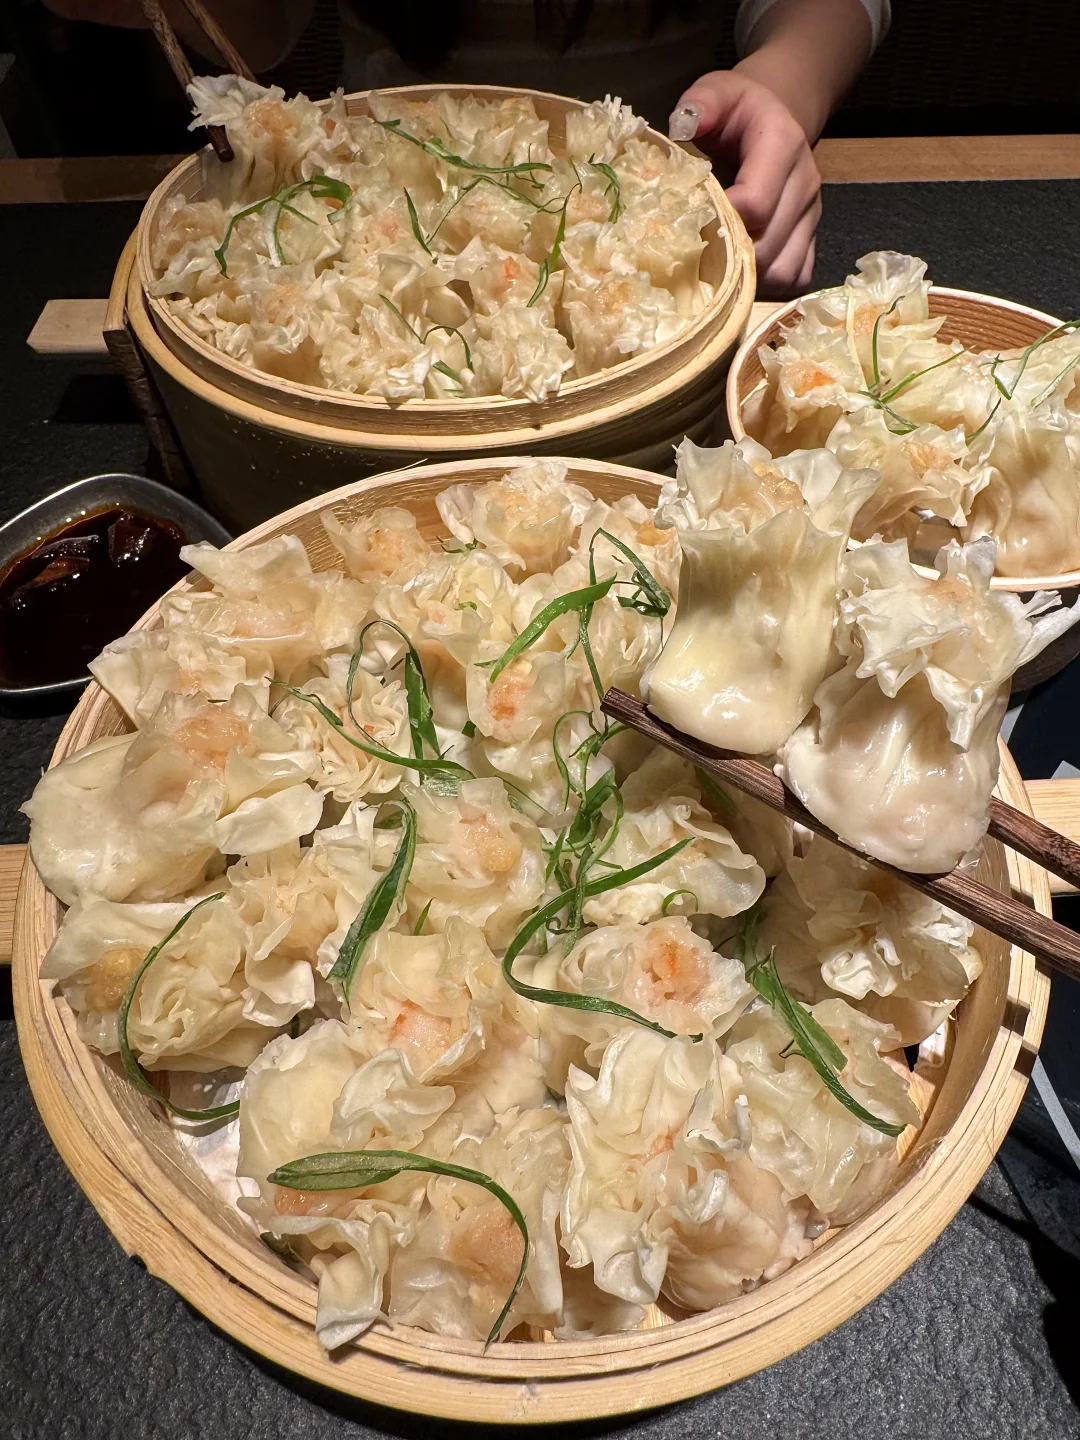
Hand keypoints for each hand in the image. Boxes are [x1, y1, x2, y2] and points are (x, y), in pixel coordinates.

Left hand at [671, 70, 821, 296]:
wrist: (775, 115)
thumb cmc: (738, 110)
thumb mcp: (717, 91)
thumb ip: (701, 103)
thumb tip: (682, 125)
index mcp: (783, 145)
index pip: (757, 203)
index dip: (722, 221)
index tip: (691, 223)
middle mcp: (804, 183)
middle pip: (768, 245)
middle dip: (729, 257)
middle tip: (696, 253)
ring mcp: (810, 215)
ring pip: (783, 270)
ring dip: (748, 278)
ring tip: (718, 267)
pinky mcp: (810, 237)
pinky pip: (796, 278)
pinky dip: (768, 285)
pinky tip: (742, 273)